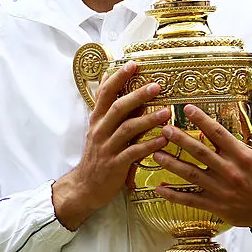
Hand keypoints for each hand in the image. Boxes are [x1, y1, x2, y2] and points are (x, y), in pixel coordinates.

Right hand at [53, 61, 169, 229]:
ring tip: (167, 112)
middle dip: (137, 95)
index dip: (118, 78)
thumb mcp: (98, 129)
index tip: (133, 65)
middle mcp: (100, 131)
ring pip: (127, 129)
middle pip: (118, 107)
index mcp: (96, 120)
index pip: (105, 93)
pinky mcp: (115, 165)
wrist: (85, 187)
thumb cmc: (97, 156)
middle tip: (157, 86)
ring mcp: (107, 148)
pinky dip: (149, 145)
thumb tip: (113, 80)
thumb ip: (108, 107)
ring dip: (148, 119)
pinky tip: (163, 140)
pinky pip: (133, 152)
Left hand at [152, 98, 251, 231]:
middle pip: (200, 152)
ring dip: (171, 164)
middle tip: (163, 128)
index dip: (201, 120)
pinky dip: (173, 195)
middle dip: (180, 140)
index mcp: (242, 156)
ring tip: (155, 153)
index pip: (218, 134)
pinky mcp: (215, 205)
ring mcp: (220, 190)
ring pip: (191, 175)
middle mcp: (229, 172)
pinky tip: (158, 187)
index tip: (186, 108)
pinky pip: (190, 200)